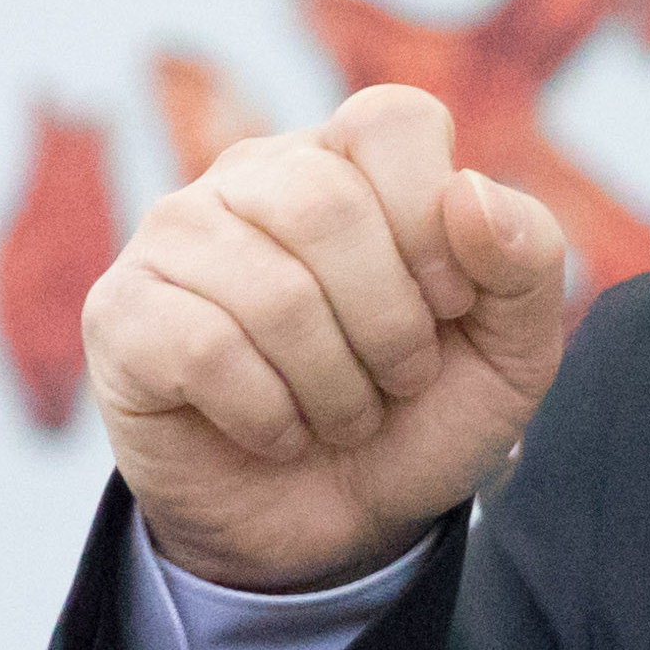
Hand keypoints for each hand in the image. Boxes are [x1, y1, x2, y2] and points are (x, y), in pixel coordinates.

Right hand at [85, 85, 577, 591]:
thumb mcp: (510, 351)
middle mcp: (252, 175)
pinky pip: (202, 348)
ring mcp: (175, 236)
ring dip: (334, 387)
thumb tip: (469, 192)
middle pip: (327, 207)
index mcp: (347, 158)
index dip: (434, 225)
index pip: (393, 121)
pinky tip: (276, 432)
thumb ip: (527, 258)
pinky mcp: (121, 314)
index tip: (448, 307)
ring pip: (270, 290)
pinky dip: (267, 416)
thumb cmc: (418, 417)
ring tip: (341, 416)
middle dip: (389, 325)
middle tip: (398, 382)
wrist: (336, 528)